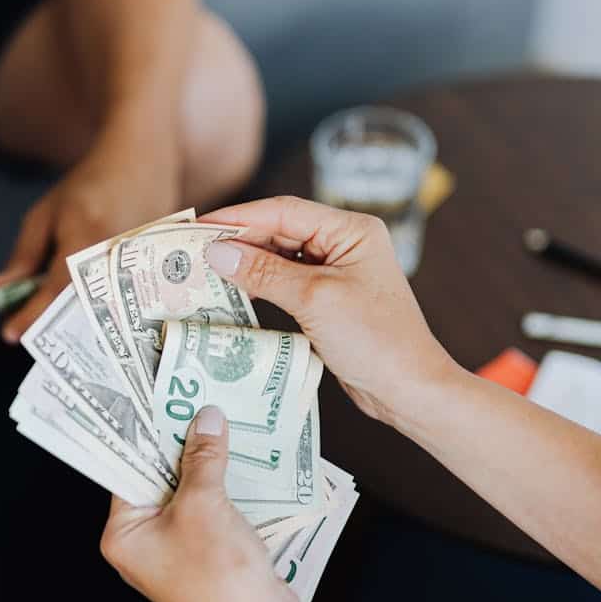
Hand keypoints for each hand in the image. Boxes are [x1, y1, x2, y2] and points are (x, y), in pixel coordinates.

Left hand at [0, 131, 180, 342]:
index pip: (54, 289)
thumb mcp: (46, 214)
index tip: (9, 334)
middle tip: (33, 330)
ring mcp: (139, 265)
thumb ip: (24, 255)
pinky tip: (86, 307)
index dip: (31, 315)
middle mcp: (115, 256)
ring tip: (58, 320)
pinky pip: (122, 300)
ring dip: (76, 320)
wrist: (143, 162)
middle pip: (80, 308)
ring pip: (102, 310)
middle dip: (53, 323)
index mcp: (84, 238)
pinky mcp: (154, 270)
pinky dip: (99, 308)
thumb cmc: (89, 185)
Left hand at [101, 405, 325, 601]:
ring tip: (218, 425)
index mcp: (122, 536)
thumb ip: (203, 458)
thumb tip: (205, 420)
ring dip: (202, 468)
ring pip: (183, 496)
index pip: (125, 471)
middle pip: (155, 481)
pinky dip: (217, 491)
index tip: (159, 401)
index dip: (145, 436)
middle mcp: (140, 546)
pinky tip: (235, 464)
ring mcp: (172, 554)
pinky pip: (203, 513)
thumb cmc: (219, 573)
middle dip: (178, 448)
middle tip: (194, 405)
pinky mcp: (202, 558)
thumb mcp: (205, 503)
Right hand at [202, 196, 457, 425]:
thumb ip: (265, 272)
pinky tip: (234, 290)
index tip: (199, 226)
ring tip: (205, 269)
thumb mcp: (315, 300)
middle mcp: (345, 244)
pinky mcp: (330, 299)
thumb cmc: (375, 340)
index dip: (238, 217)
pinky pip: (287, 281)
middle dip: (238, 239)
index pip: (284, 212)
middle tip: (193, 249)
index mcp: (351, 230)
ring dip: (246, 262)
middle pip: (280, 230)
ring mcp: (338, 272)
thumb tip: (217, 251)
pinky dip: (260, 283)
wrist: (408, 389)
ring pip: (281, 256)